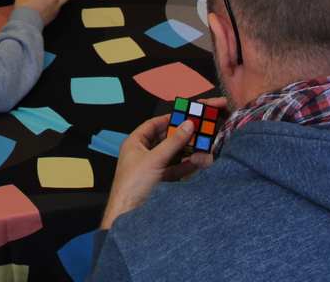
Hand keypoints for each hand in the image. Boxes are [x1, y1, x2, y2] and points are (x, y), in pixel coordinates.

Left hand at [99, 104, 224, 228]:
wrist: (128, 213)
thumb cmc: (133, 184)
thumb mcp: (155, 159)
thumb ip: (173, 142)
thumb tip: (187, 125)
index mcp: (134, 143)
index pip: (152, 125)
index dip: (167, 119)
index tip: (183, 115)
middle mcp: (142, 154)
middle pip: (163, 140)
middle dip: (179, 136)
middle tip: (196, 130)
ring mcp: (151, 168)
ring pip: (171, 155)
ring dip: (185, 151)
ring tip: (200, 145)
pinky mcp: (159, 181)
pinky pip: (174, 170)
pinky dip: (185, 166)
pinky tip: (197, 162)